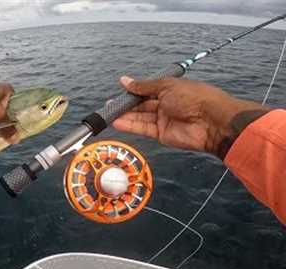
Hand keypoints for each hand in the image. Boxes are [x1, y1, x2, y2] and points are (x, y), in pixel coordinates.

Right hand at [112, 76, 268, 156]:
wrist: (212, 121)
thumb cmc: (193, 97)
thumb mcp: (166, 86)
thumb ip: (143, 86)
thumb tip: (124, 80)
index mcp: (169, 90)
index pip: (147, 90)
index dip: (134, 91)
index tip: (120, 91)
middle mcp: (166, 104)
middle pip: (142, 105)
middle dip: (127, 105)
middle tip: (110, 105)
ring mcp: (163, 120)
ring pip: (140, 117)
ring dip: (126, 116)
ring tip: (110, 114)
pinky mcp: (162, 134)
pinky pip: (143, 129)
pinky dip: (130, 126)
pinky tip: (118, 122)